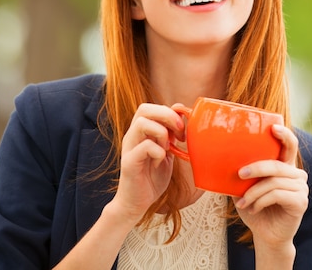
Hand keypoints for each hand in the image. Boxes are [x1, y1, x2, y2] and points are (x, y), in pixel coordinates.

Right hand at [110, 103, 184, 223]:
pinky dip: (158, 152)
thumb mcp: (166, 152)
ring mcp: (129, 148)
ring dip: (161, 133)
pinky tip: (159, 162)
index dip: (169, 112)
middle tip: (178, 133)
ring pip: (143, 124)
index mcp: (140, 132)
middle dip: (167, 116)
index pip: (150, 108)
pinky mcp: (129, 162)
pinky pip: (145, 146)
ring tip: (167, 148)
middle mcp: (132, 136)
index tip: (181, 128)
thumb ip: (171, 136)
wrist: (136, 203)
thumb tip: (181, 115)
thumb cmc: (151, 178)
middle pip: (144, 109)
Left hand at [232, 124, 308, 248]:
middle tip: (239, 174)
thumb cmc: (255, 208)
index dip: (284, 134)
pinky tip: (253, 208)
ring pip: (273, 182)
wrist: (265, 235)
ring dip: (254, 192)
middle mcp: (296, 174)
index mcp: (285, 166)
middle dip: (256, 168)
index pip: (289, 145)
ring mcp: (301, 188)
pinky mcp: (300, 202)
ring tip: (243, 202)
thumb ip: (242, 173)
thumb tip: (219, 158)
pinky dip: (261, 201)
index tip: (273, 127)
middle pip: (276, 164)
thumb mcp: (245, 188)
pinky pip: (277, 194)